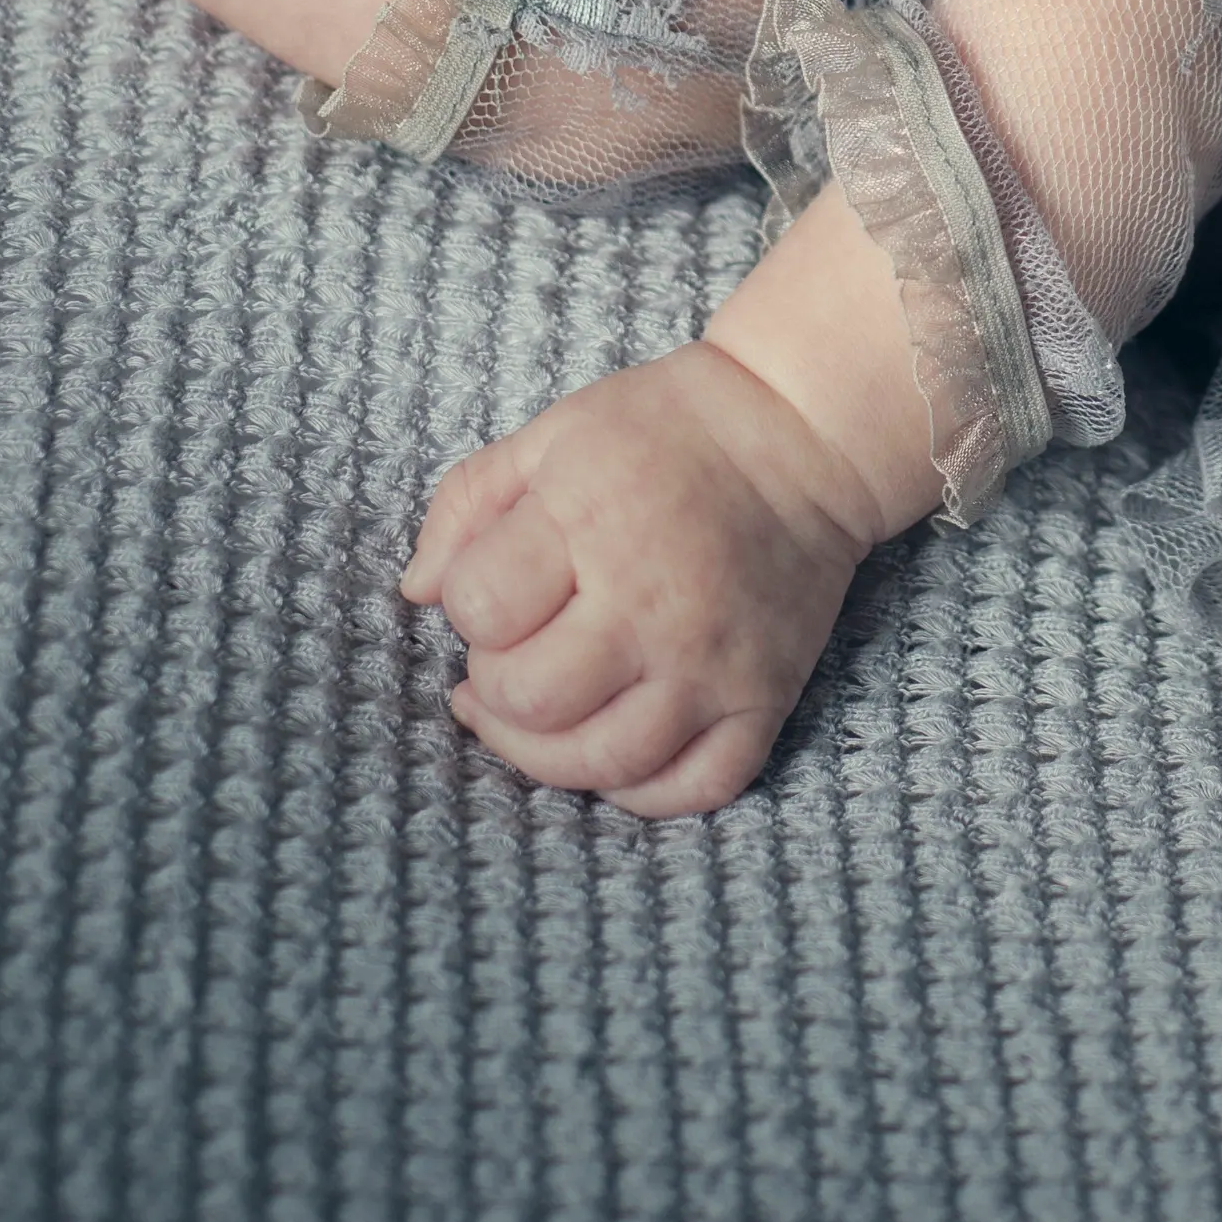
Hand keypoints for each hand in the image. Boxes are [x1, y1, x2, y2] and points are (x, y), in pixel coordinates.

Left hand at [400, 343, 886, 815]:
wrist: (803, 434)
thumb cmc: (670, 430)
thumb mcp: (552, 434)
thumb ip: (468, 504)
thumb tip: (418, 593)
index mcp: (592, 521)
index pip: (480, 609)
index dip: (468, 607)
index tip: (495, 588)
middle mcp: (654, 604)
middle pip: (531, 700)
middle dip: (496, 687)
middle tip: (514, 653)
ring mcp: (712, 664)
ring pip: (601, 761)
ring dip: (546, 752)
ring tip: (544, 713)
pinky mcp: (762, 700)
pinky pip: (691, 790)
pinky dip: (640, 791)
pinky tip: (613, 749)